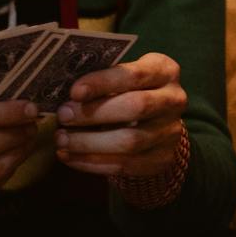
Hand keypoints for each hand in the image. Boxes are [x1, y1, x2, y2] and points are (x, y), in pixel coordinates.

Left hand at [53, 52, 186, 178]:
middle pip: (135, 107)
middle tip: (63, 116)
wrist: (158, 123)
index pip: (135, 75)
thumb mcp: (124, 78)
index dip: (103, 82)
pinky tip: (69, 157)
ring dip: (89, 142)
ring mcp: (170, 132)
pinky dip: (91, 162)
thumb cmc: (130, 91)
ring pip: (129, 141)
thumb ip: (102, 82)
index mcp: (164, 71)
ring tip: (61, 140)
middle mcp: (174, 100)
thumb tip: (63, 93)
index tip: (74, 91)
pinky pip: (124, 165)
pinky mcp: (161, 159)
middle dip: (94, 113)